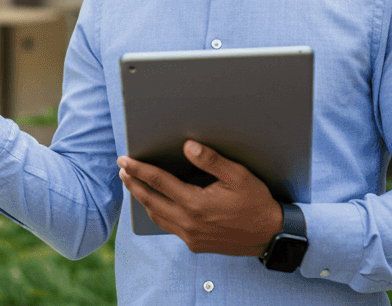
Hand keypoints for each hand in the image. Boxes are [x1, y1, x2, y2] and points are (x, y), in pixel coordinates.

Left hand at [118, 140, 281, 255]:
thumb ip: (211, 160)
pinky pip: (168, 227)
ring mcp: (190, 236)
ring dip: (143, 199)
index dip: (139, 169)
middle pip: (150, 200)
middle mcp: (188, 222)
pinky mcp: (195, 244)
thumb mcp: (237, 176)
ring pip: (156, 216)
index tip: (125, 160)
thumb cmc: (255, 203)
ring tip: (134, 184)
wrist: (269, 235)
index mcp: (195, 204)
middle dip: (134, 183)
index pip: (158, 182)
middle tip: (122, 169)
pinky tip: (156, 204)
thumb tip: (187, 146)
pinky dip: (158, 213)